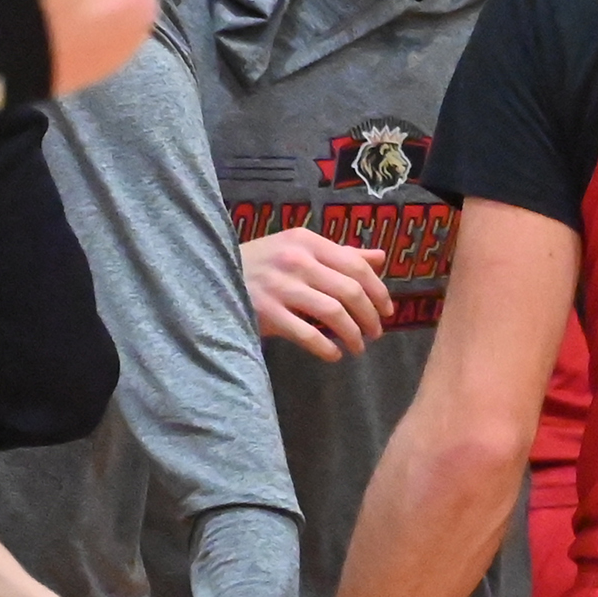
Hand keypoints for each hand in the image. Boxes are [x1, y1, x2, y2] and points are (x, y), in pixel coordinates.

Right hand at [244, 227, 392, 359]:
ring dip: (353, 334)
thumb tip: (379, 258)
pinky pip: (308, 334)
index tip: (387, 311)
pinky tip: (334, 355)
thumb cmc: (261, 264)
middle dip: (370, 317)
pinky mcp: (266, 312)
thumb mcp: (298, 249)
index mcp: (306, 241)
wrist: (210, 276)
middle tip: (375, 333)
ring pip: (334, 313)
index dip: (379, 291)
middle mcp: (295, 260)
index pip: (356, 266)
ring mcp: (279, 287)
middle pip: (350, 291)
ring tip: (358, 347)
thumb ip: (339, 254)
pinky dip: (327, 348)